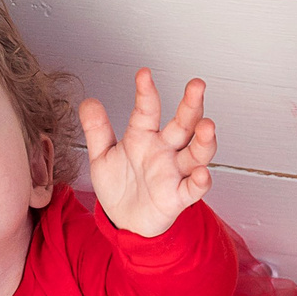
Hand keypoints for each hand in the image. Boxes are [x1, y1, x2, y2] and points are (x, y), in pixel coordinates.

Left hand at [80, 69, 215, 238]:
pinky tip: (202, 173)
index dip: (146, 92)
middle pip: (183, 124)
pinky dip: (200, 182)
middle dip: (191, 105)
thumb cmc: (120, 185)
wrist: (125, 221)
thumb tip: (88, 101)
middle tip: (197, 86)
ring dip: (204, 140)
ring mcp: (174, 173)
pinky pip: (193, 189)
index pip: (148, 109)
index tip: (144, 74)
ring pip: (196, 153)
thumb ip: (96, 130)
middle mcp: (164, 151)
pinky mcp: (178, 197)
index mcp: (144, 136)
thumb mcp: (102, 156)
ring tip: (207, 126)